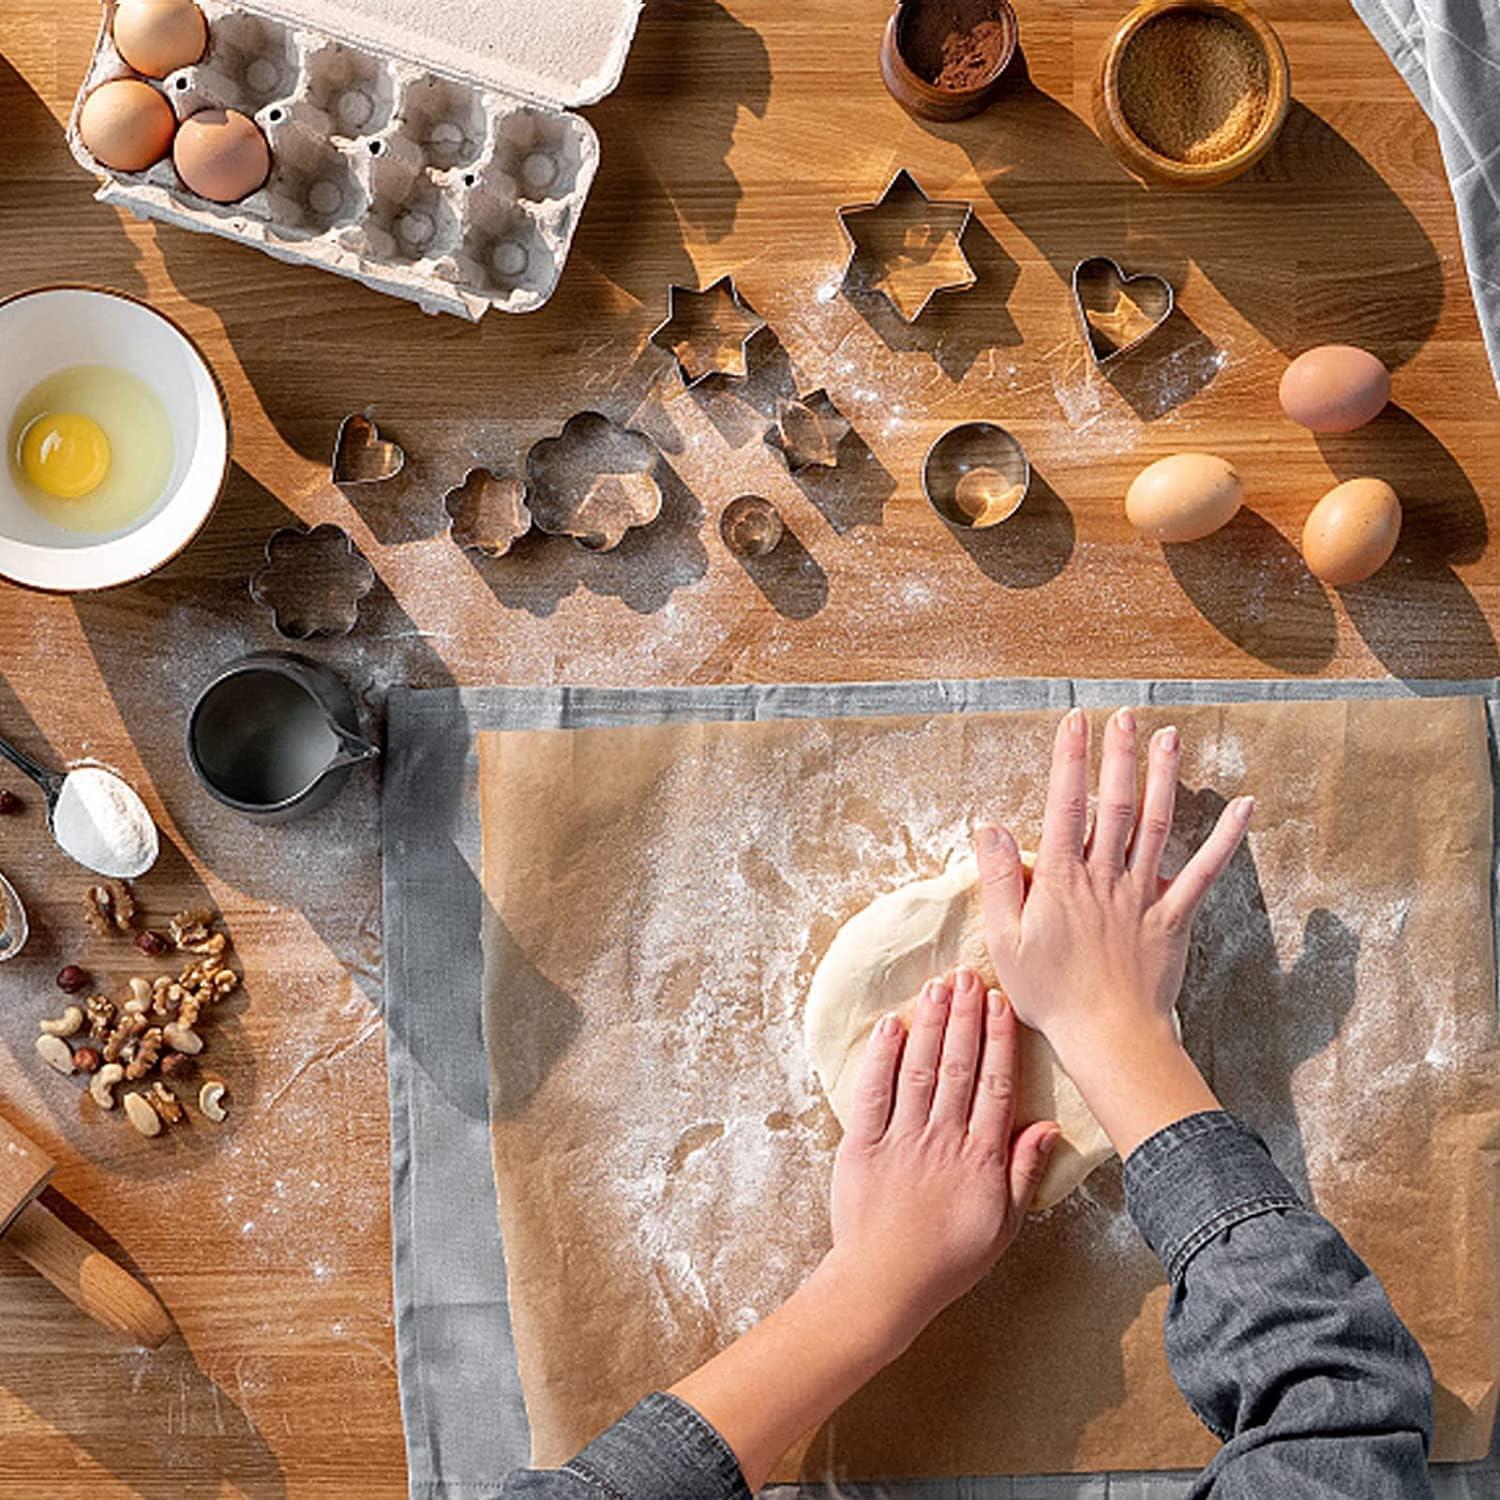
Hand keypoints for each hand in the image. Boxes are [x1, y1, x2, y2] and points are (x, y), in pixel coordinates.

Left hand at [826, 967, 1058, 1348]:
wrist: (883, 1287)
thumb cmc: (947, 1260)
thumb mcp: (1003, 1225)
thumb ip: (1024, 1172)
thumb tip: (1049, 1125)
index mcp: (980, 1159)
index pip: (996, 1085)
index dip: (998, 1040)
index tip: (1000, 1003)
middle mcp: (943, 1141)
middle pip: (959, 1067)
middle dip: (964, 1017)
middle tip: (968, 976)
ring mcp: (901, 1140)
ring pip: (920, 1071)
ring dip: (930, 1025)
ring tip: (938, 986)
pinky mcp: (861, 1145)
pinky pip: (873, 1093)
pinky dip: (881, 1057)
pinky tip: (892, 1025)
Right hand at [973, 708, 1252, 1157]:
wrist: (1107, 1038)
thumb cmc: (1050, 994)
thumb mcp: (1006, 939)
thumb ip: (1001, 880)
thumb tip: (988, 828)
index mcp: (1061, 879)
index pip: (1065, 805)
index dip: (1070, 760)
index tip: (1075, 721)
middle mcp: (1105, 877)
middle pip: (1116, 804)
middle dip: (1119, 755)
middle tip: (1125, 715)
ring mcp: (1143, 895)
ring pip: (1157, 825)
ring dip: (1165, 777)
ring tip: (1170, 737)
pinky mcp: (1174, 917)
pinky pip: (1205, 872)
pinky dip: (1226, 838)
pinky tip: (1244, 806)